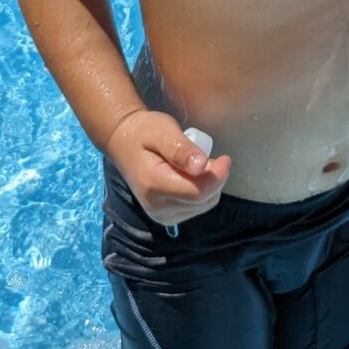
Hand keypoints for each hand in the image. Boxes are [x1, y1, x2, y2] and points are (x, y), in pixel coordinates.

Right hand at [106, 109, 230, 223]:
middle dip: (213, 179)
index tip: (225, 158)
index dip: (217, 177)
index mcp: (154, 185)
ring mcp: (161, 215)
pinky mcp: (167, 217)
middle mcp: (157, 207)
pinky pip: (196, 208)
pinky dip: (201, 192)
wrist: (124, 143)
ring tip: (197, 164)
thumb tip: (202, 166)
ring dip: (208, 185)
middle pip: (203, 200)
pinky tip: (192, 176)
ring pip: (203, 206)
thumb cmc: (144, 132)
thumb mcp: (163, 131)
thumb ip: (181, 149)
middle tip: (206, 156)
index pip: (198, 192)